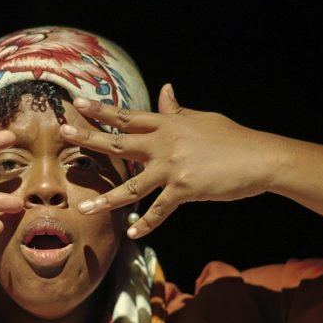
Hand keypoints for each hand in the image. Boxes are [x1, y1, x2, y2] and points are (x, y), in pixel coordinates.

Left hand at [60, 84, 280, 237]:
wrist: (261, 158)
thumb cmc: (232, 139)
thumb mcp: (202, 119)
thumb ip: (177, 110)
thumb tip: (164, 89)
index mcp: (168, 124)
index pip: (128, 116)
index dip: (101, 110)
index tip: (76, 102)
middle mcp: (165, 143)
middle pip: (120, 142)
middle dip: (89, 138)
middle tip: (62, 132)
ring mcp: (173, 167)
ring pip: (131, 186)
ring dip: (106, 199)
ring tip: (83, 209)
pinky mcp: (185, 189)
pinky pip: (159, 210)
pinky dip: (146, 224)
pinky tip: (132, 234)